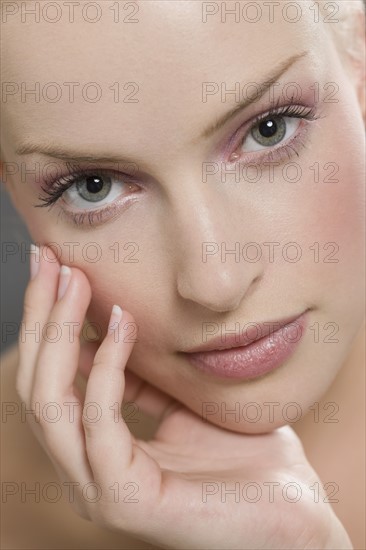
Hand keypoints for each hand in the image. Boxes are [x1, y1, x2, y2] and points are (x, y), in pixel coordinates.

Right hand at [16, 245, 352, 549]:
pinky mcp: (125, 497)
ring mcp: (98, 489)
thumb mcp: (177, 402)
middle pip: (37, 384)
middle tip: (47, 259)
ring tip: (73, 279)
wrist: (290, 515)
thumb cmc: (239, 457)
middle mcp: (82, 472)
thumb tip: (96, 333)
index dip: (44, 321)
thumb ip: (133, 379)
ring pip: (51, 401)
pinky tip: (124, 320)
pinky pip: (99, 418)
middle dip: (39, 316)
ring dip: (57, 332)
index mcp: (91, 452)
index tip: (54, 267)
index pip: (47, 380)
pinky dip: (106, 364)